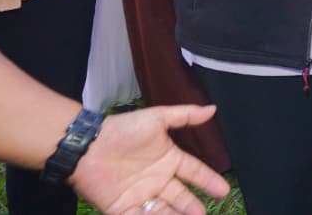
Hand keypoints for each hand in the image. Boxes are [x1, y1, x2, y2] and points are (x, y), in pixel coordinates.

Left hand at [69, 104, 230, 214]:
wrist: (88, 146)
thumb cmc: (123, 129)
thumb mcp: (157, 118)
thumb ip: (185, 115)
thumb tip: (212, 109)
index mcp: (168, 159)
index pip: (194, 172)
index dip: (209, 181)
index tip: (223, 190)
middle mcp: (158, 179)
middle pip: (181, 196)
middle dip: (192, 206)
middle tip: (203, 214)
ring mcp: (141, 195)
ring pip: (164, 210)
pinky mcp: (123, 208)